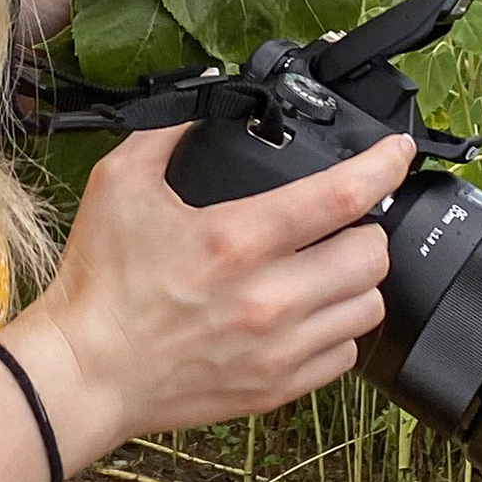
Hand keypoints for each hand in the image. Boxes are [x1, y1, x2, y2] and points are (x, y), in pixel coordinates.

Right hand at [2, 124, 417, 470]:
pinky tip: (311, 312)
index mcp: (236, 239)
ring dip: (356, 279)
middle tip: (344, 220)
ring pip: (367, 307)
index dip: (383, 166)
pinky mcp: (275, 389)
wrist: (85, 372)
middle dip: (366, 227)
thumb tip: (207, 93)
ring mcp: (277, 350)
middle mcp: (268, 298)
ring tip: (329, 265)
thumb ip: (168, 131)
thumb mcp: (120, 183)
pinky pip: (345, 356)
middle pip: (371, 255)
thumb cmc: (100, 282)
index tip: (396, 152)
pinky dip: (338, 328)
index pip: (341, 196)